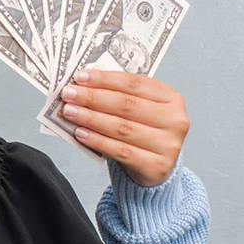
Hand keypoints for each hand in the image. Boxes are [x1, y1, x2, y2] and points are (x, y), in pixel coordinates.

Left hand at [59, 70, 189, 185]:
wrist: (156, 166)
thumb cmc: (143, 131)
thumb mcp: (138, 109)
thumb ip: (117, 95)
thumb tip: (84, 85)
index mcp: (171, 99)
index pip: (134, 83)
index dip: (105, 79)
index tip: (80, 77)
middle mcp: (174, 120)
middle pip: (127, 105)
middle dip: (93, 97)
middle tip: (69, 94)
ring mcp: (168, 144)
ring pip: (122, 128)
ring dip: (91, 118)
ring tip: (70, 112)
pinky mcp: (157, 166)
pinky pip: (120, 151)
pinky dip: (97, 141)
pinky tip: (81, 133)